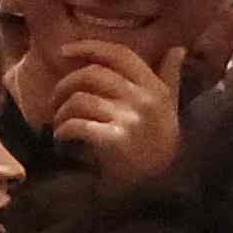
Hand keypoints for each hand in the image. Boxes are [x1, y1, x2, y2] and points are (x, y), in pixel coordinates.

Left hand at [37, 40, 182, 187]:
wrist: (160, 185)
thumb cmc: (160, 144)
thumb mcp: (169, 107)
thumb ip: (169, 76)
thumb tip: (178, 48)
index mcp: (154, 87)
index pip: (120, 54)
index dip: (89, 47)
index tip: (64, 51)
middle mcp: (143, 99)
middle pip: (93, 74)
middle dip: (66, 84)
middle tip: (55, 98)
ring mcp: (129, 119)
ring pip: (80, 99)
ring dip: (60, 111)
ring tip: (59, 122)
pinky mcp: (114, 140)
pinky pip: (77, 125)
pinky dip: (62, 130)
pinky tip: (61, 137)